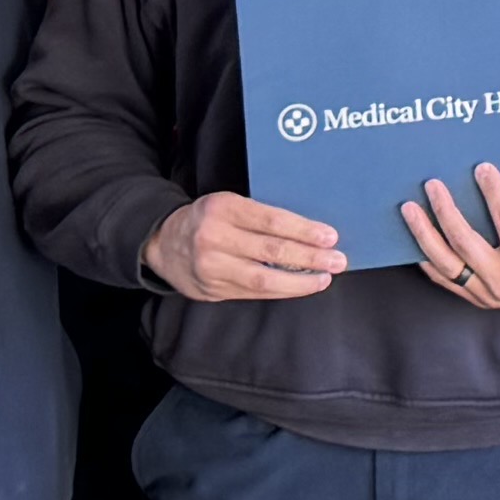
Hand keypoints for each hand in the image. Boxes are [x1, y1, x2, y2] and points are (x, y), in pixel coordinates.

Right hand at [150, 191, 345, 300]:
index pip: (272, 221)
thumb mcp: (228, 205)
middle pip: (272, 251)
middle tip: (338, 260)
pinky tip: (301, 286)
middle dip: (310, 258)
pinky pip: (254, 293)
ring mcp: (212, 267)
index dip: (304, 230)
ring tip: (324, 278)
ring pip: (264, 279)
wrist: (162, 243)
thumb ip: (260, 216)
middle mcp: (214, 237)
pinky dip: (282, 290)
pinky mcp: (212, 290)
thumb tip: (310, 232)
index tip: (330, 237)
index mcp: (222, 208)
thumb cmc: (207, 219)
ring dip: (300, 281)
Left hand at [401, 163, 499, 315]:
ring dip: (424, 234)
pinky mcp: (479, 300)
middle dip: (444, 211)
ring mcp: (488, 295)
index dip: (494, 192)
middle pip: (464, 243)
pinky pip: (445, 279)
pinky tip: (418, 240)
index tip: (483, 168)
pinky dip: (428, 258)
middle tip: (432, 185)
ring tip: (410, 210)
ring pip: (445, 264)